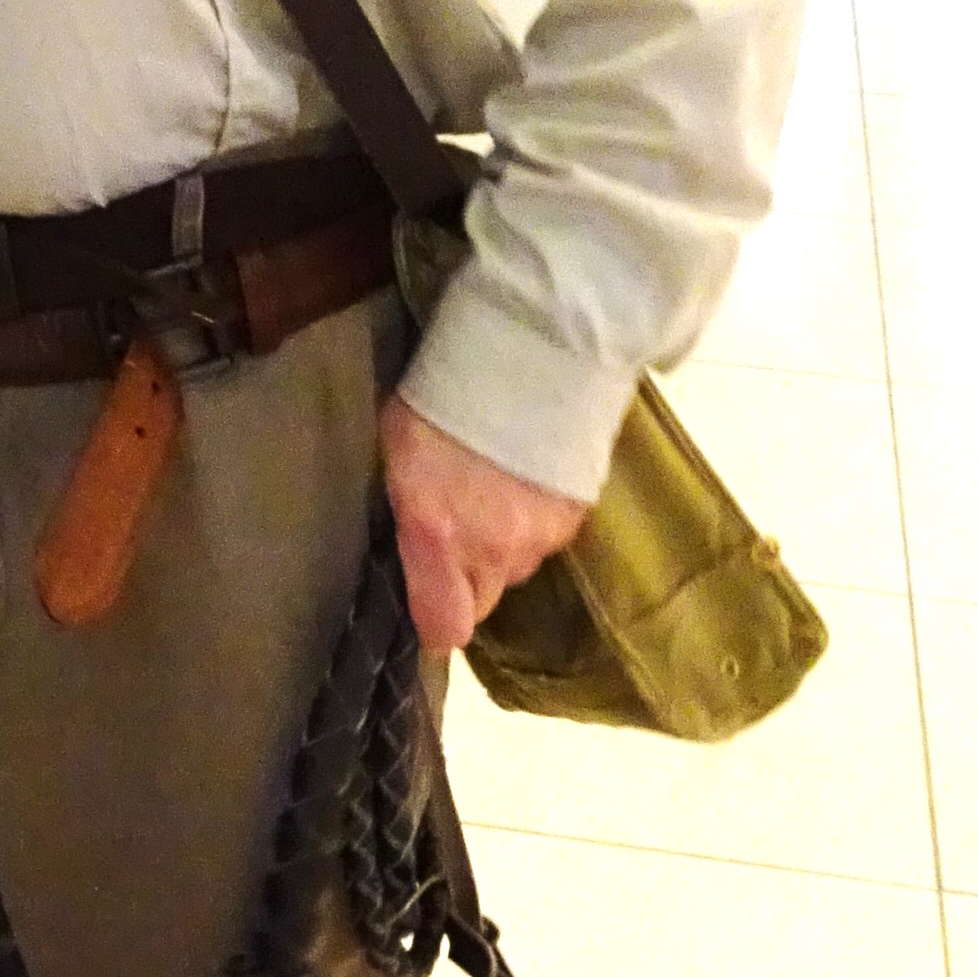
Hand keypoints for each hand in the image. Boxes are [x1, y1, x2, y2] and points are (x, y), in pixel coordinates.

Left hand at [379, 392, 586, 652]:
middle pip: (485, 599)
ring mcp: (543, 535)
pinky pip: (549, 535)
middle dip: (470, 576)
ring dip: (505, 542)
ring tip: (494, 488)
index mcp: (440, 538)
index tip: (429, 602)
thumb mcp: (399, 453)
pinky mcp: (578, 513)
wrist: (533, 350)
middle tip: (458, 528)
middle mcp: (495, 550)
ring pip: (519, 564)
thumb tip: (416, 545)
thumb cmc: (444, 395)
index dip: (436, 623)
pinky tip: (527, 475)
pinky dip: (536, 517)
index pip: (445, 626)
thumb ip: (409, 513)